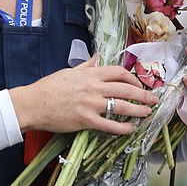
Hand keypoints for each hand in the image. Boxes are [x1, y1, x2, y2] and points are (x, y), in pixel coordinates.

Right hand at [10, 54, 157, 135]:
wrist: (32, 104)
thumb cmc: (48, 88)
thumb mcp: (68, 71)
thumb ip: (86, 65)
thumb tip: (97, 56)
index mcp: (90, 74)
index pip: (119, 72)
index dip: (134, 79)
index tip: (140, 84)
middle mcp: (93, 87)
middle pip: (126, 89)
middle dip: (143, 94)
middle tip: (153, 99)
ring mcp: (91, 104)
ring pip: (122, 106)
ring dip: (139, 110)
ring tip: (148, 113)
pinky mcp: (86, 120)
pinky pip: (110, 125)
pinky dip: (124, 128)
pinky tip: (131, 129)